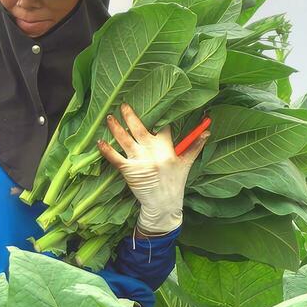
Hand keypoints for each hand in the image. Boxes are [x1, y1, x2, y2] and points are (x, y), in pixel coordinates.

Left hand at [98, 104, 208, 236]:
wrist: (163, 204)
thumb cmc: (175, 182)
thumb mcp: (186, 163)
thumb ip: (195, 145)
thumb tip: (207, 131)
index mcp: (167, 149)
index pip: (163, 126)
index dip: (158, 115)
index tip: (152, 102)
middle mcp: (152, 152)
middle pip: (139, 128)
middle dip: (130, 115)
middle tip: (123, 104)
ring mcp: (139, 161)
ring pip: (124, 140)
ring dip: (116, 128)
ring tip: (109, 117)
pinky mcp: (128, 170)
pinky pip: (114, 158)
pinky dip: (106, 150)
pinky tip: (100, 142)